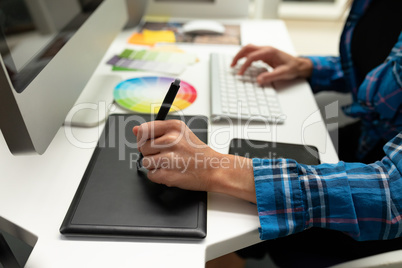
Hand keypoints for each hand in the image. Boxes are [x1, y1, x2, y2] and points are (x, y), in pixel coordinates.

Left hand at [133, 120, 255, 202]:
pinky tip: (172, 172)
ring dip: (155, 166)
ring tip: (170, 164)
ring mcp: (169, 158)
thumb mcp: (181, 133)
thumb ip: (157, 130)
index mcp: (174, 127)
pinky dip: (159, 176)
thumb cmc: (198, 152)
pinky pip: (151, 175)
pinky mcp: (168, 174)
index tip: (151, 142)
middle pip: (142, 147)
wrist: (214, 169)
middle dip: (151, 153)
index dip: (144, 138)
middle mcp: (171, 140)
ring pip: (145, 162)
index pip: (143, 130)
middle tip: (166, 155)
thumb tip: (135, 130)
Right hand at [231, 44, 312, 84]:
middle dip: (238, 56)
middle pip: (247, 48)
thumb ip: (270, 76)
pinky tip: (243, 65)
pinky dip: (245, 58)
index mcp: (270, 52)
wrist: (299, 65)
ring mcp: (265, 51)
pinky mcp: (265, 55)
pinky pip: (252, 54)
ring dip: (240, 55)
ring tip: (234, 64)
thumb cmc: (292, 67)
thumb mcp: (283, 73)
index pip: (252, 57)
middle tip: (232, 65)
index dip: (244, 65)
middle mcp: (266, 49)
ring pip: (249, 49)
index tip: (240, 73)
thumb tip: (258, 80)